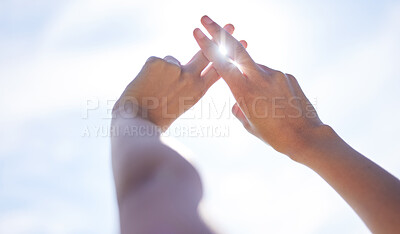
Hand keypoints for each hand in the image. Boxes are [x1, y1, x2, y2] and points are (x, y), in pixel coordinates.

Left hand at [113, 24, 245, 130]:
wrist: (136, 122)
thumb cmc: (157, 117)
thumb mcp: (183, 103)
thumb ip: (189, 85)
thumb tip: (184, 66)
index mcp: (198, 90)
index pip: (219, 68)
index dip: (230, 55)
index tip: (241, 43)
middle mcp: (190, 77)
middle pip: (206, 52)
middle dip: (218, 36)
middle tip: (230, 25)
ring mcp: (175, 68)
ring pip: (172, 61)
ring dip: (164, 72)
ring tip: (154, 89)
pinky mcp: (158, 62)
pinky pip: (156, 61)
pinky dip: (150, 71)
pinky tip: (146, 84)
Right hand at [193, 16, 324, 156]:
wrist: (306, 137)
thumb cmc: (274, 136)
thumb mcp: (248, 124)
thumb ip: (238, 108)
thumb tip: (236, 102)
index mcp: (245, 92)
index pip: (221, 64)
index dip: (208, 46)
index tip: (197, 31)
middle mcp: (260, 78)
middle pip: (236, 47)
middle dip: (219, 31)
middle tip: (206, 18)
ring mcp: (276, 74)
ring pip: (255, 66)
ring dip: (250, 74)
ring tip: (262, 99)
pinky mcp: (287, 75)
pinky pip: (270, 75)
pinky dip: (266, 83)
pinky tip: (274, 100)